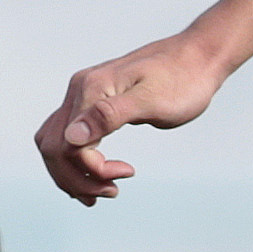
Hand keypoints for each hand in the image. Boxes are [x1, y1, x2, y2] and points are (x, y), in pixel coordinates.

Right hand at [35, 33, 229, 204]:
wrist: (198, 58)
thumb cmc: (183, 81)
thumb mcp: (153, 101)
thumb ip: (110, 115)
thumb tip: (73, 136)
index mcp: (90, 89)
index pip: (69, 145)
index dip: (92, 169)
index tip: (127, 173)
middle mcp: (79, 90)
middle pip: (54, 147)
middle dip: (76, 179)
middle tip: (111, 192)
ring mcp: (84, 94)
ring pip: (55, 142)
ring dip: (72, 173)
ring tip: (103, 191)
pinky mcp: (93, 101)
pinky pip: (69, 134)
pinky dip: (75, 159)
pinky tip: (95, 174)